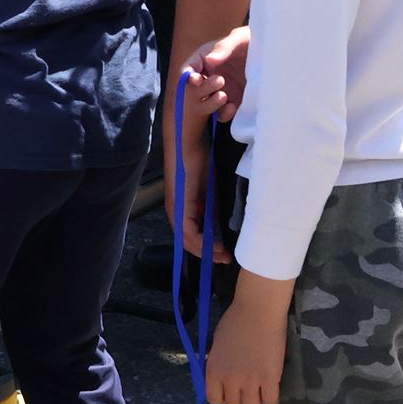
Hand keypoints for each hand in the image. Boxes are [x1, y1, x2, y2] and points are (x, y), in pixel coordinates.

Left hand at [168, 129, 234, 263]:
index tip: (225, 252)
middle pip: (188, 242)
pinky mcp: (179, 207)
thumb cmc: (198, 161)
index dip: (207, 247)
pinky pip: (188, 232)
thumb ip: (213, 206)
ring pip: (187, 241)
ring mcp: (176, 210)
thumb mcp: (210, 190)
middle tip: (226, 258)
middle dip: (207, 253)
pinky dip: (200, 243)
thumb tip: (222, 223)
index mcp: (183, 208)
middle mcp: (176, 212)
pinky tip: (214, 247)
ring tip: (222, 255)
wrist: (187, 145)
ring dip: (205, 251)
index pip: (192, 235)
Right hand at [185, 27, 250, 122]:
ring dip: (211, 104)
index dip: (189, 76)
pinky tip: (233, 107)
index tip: (196, 79)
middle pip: (196, 89)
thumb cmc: (251, 40)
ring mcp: (222, 90)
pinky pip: (224, 113)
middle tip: (219, 81)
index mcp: (205, 59)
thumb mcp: (238, 39)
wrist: (274, 53)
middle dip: (203, 89)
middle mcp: (211, 76)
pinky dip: (225, 113)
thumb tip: (209, 60)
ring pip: (207, 104)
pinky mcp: (235, 102)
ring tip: (224, 96)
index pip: (189, 69)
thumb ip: (223, 47)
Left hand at [206, 286, 290, 403]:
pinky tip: (271, 387)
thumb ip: (218, 364)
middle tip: (247, 383)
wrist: (258, 310)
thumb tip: (222, 379)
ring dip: (255, 399)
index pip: (214, 399)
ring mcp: (250, 381)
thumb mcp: (217, 345)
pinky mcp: (270, 379)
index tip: (230, 388)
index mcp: (213, 370)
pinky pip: (271, 402)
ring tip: (260, 386)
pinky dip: (271, 398)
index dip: (222, 396)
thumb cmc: (235, 321)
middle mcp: (229, 379)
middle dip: (239, 396)